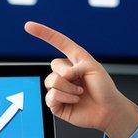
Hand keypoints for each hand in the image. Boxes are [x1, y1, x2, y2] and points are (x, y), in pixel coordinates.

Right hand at [23, 21, 137, 137]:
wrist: (108, 111)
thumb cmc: (104, 89)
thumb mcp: (93, 68)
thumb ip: (74, 66)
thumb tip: (60, 77)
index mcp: (74, 59)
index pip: (57, 42)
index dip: (43, 33)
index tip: (28, 26)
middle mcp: (65, 73)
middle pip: (54, 65)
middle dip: (68, 74)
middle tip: (81, 82)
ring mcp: (59, 88)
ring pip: (51, 81)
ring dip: (68, 88)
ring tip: (79, 93)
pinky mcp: (56, 103)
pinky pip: (51, 96)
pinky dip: (65, 97)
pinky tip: (75, 100)